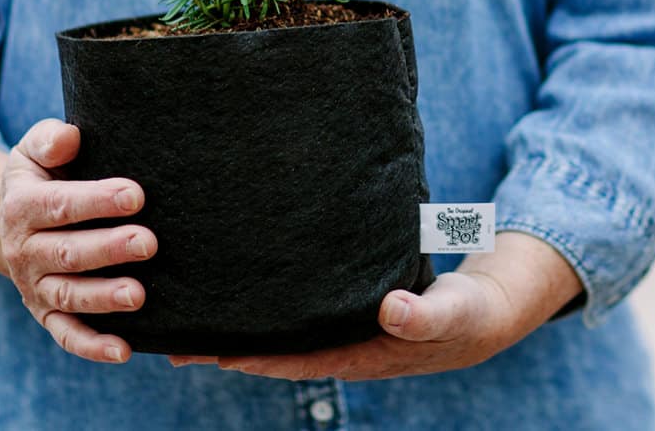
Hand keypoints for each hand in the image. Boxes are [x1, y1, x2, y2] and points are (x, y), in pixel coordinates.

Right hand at [0, 119, 157, 363]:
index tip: (136, 195)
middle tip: (149, 242)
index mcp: (22, 207)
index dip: (96, 201)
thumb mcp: (33, 149)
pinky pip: (66, 334)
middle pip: (67, 253)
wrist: (11, 219)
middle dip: (108, 249)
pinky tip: (125, 351)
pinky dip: (92, 346)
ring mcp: (34, 287)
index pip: (59, 205)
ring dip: (103, 298)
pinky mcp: (46, 314)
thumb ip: (49, 139)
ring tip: (139, 295)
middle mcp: (24, 251)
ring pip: (68, 295)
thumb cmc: (40, 177)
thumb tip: (69, 138)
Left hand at [170, 232, 580, 380]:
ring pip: (278, 335)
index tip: (210, 351)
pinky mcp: (340, 313)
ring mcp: (339, 335)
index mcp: (362, 354)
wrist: (482, 314)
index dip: (253, 356)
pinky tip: (236, 294)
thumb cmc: (468, 312)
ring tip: (188, 317)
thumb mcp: (454, 311)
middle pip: (273, 352)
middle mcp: (341, 349)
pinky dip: (262, 310)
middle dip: (225, 348)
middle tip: (172, 339)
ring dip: (236, 329)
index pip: (296, 359)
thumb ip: (425, 313)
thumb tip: (389, 310)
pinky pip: (293, 317)